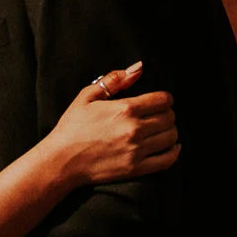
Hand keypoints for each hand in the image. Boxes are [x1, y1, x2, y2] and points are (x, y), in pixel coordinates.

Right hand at [46, 60, 178, 186]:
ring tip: (162, 130)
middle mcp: (134, 129)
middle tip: (159, 115)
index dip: (165, 98)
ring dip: (170, 131)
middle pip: (169, 118)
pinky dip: (174, 152)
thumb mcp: (87, 96)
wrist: (62, 160)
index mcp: (125, 109)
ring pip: (171, 137)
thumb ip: (114, 80)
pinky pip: (167, 160)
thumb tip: (138, 68)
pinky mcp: (136, 169)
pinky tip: (172, 147)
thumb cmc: (72, 127)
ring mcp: (137, 151)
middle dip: (167, 113)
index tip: (161, 101)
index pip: (163, 100)